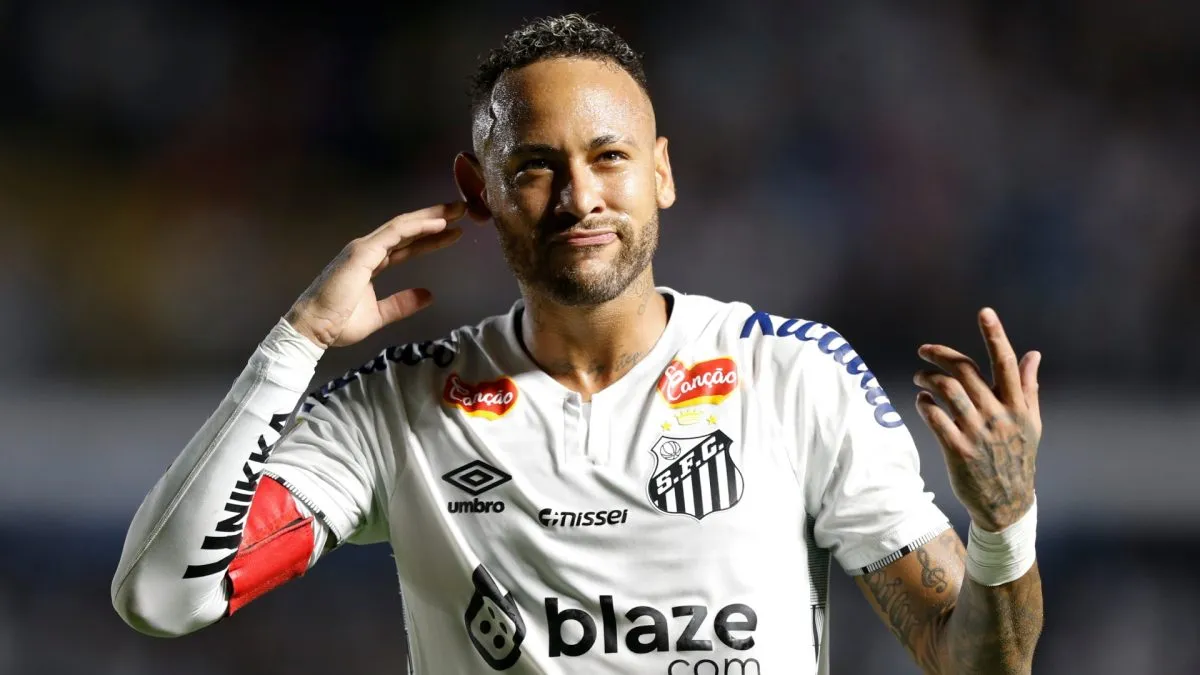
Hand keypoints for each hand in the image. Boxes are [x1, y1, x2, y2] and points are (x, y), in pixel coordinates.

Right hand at [285, 202, 467, 348]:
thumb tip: (428, 296)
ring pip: (403, 226)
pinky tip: (438, 224)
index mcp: (371, 263)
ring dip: (431, 217)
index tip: (454, 232)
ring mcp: (364, 249)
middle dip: (434, 219)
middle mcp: (368, 250)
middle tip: (461, 210)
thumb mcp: (378, 315)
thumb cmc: (338, 324)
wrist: (313, 330)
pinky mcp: (363, 252)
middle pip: (407, 230)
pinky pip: (395, 234)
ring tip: (456, 210)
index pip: (406, 245)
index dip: (429, 238)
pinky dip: (417, 227)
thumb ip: (401, 304)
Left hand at [913, 308, 1041, 531]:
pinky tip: (921, 401)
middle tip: (924, 350)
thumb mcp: (1030, 423)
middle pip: (966, 372)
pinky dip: (924, 404)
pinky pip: (935, 418)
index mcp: (1019, 406)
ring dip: (928, 378)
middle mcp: (999, 416)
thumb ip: (1028, 387)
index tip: (984, 312)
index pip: (1005, 363)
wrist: (1007, 504)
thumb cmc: (1018, 458)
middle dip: (941, 355)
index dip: (995, 335)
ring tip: (920, 377)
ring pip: (947, 391)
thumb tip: (1033, 354)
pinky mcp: (959, 450)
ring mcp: (978, 433)